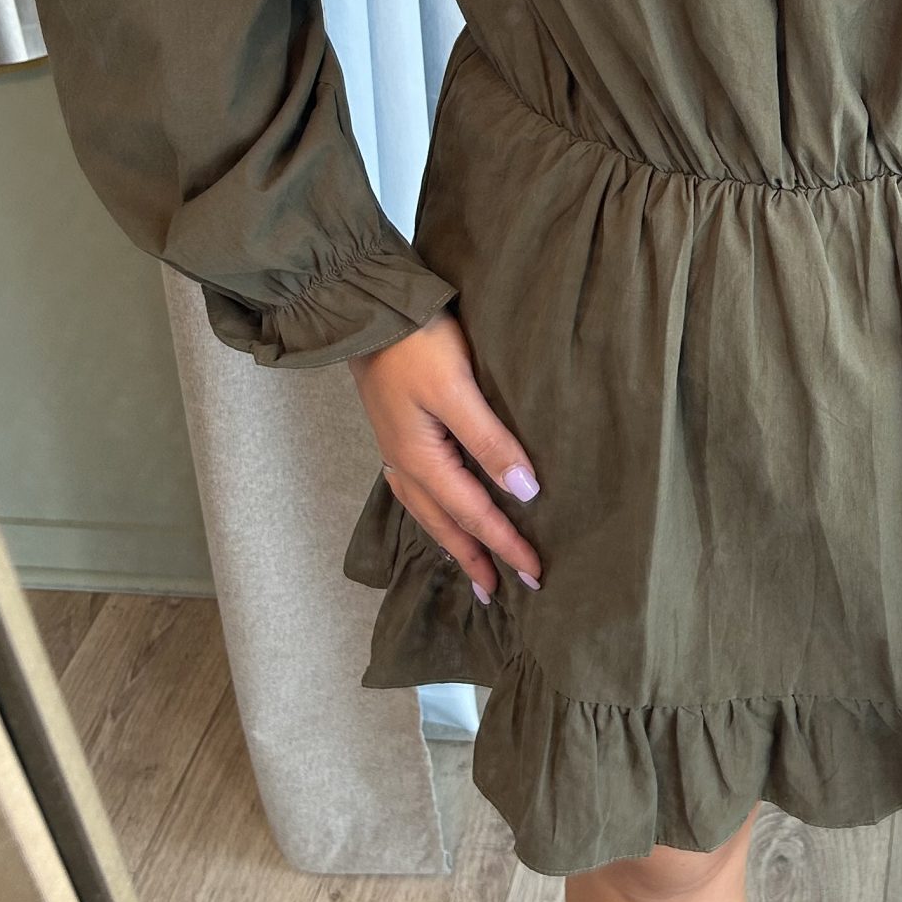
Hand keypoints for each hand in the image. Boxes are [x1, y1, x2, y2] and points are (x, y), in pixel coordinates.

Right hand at [349, 310, 543, 600]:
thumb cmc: (415, 344)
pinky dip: (436, 515)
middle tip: (502, 592)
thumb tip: (525, 492)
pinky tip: (442, 514)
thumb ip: (489, 440)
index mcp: (421, 460)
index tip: (535, 574)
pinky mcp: (396, 434)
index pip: (474, 515)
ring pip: (429, 512)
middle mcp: (405, 464)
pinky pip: (418, 492)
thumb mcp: (457, 389)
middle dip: (477, 559)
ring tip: (474, 567)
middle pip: (447, 525)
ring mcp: (396, 450)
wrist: (366, 309)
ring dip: (454, 543)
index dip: (506, 545)